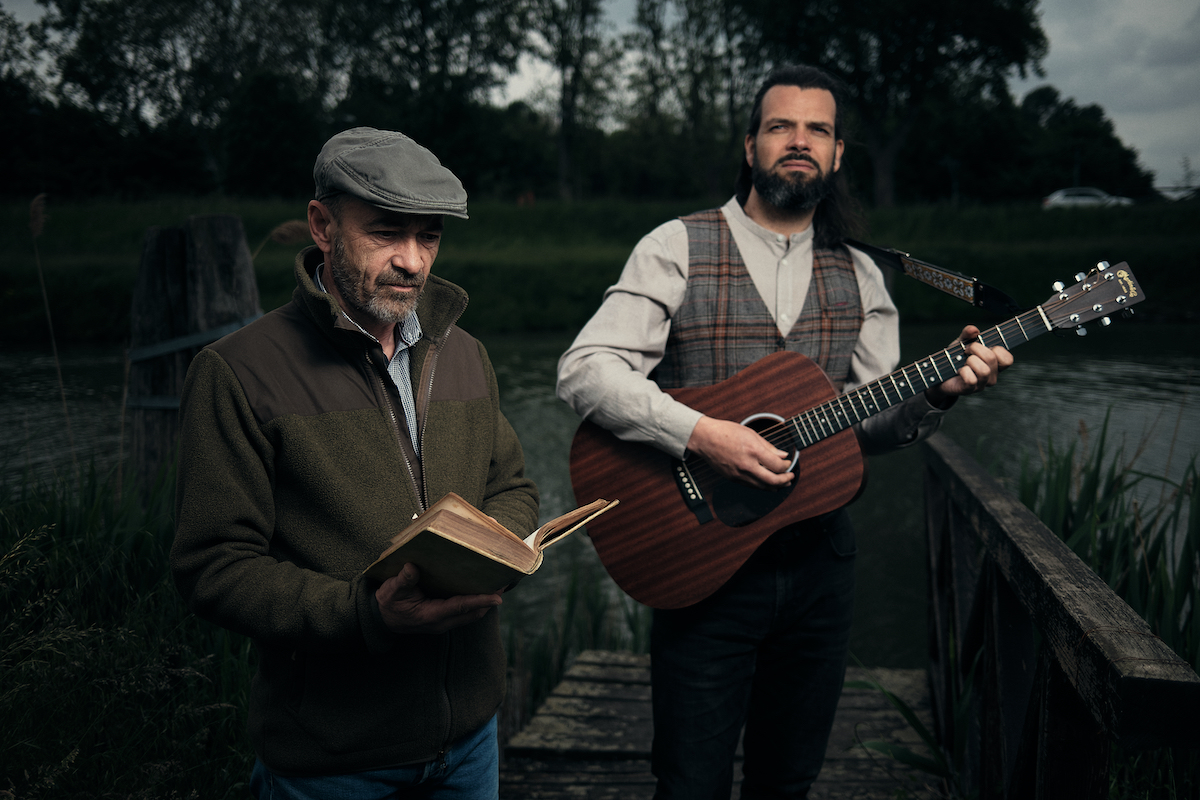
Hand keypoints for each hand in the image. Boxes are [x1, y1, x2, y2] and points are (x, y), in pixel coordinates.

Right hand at [375, 563, 501, 634]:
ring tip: (498, 583)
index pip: (460, 607)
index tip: (497, 596)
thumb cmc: (388, 604)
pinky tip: (481, 587)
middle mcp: (442, 622)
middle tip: (504, 582)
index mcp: (431, 615)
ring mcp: (445, 622)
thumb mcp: (391, 591)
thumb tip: (412, 567)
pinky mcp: (445, 618)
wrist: (381, 620)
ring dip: (486, 602)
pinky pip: (466, 612)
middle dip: (490, 600)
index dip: (480, 601)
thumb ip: (403, 580)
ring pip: (472, 614)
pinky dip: (477, 602)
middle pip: (473, 613)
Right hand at [686, 416, 793, 489]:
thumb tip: (782, 455)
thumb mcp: (751, 434)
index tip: (788, 462)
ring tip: (782, 484)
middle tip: (790, 477)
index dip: (787, 466)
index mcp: (753, 451)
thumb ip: (768, 446)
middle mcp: (747, 465)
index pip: (777, 465)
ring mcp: (739, 474)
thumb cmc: (726, 432)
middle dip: (785, 480)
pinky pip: (751, 486)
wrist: (705, 438)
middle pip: (773, 480)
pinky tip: (766, 484)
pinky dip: (762, 486)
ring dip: (775, 486)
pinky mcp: (733, 478)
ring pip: (762, 486)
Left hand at [925, 324, 1013, 406]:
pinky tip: (958, 371)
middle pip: (991, 358)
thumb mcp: (961, 342)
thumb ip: (968, 334)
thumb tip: (974, 330)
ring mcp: (982, 384)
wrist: (938, 372)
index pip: (1008, 359)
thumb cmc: (955, 357)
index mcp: (995, 364)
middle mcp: (992, 376)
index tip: (981, 345)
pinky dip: (963, 371)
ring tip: (963, 362)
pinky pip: (971, 380)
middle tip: (966, 350)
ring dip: (970, 361)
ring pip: (984, 370)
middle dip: (975, 348)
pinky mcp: (970, 390)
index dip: (996, 349)